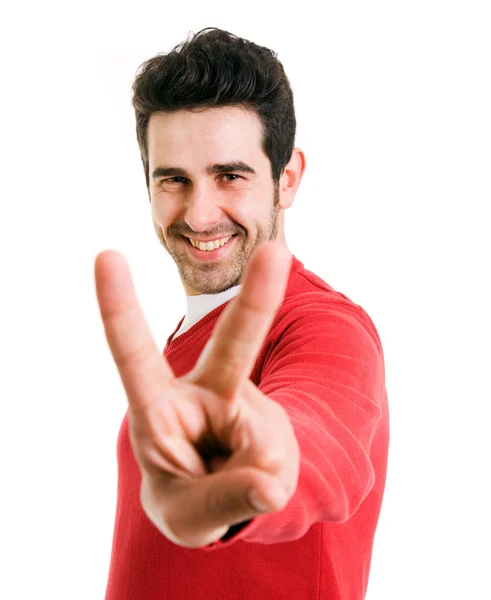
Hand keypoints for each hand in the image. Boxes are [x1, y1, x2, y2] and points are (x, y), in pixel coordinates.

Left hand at [94, 242, 299, 547]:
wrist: (226, 500)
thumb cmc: (188, 498)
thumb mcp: (190, 516)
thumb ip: (224, 501)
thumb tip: (270, 486)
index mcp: (158, 408)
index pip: (134, 355)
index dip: (118, 308)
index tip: (106, 255)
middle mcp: (203, 392)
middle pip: (234, 345)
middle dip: (257, 301)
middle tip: (277, 255)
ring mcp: (243, 401)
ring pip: (265, 434)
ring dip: (257, 476)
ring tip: (236, 494)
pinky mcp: (271, 418)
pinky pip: (281, 454)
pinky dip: (272, 482)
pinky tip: (256, 481)